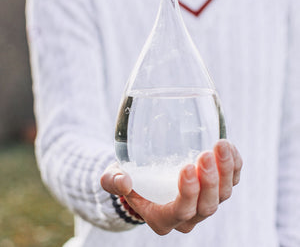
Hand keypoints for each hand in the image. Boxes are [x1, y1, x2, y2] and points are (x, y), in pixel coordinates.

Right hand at [101, 139, 241, 234]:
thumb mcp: (114, 179)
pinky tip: (228, 148)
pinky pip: (232, 181)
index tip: (187, 167)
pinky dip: (234, 165)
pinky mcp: (216, 188)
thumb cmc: (131, 179)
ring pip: (223, 194)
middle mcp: (188, 215)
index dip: (187, 193)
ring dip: (225, 171)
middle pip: (207, 206)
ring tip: (221, 146)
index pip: (180, 212)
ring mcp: (205, 202)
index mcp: (163, 217)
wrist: (145, 177)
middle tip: (205, 154)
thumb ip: (113, 181)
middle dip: (209, 181)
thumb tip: (124, 181)